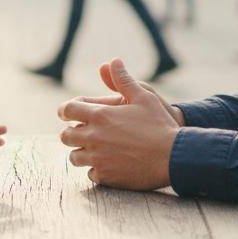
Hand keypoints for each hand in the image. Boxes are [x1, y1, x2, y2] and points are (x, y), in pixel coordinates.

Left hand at [56, 58, 180, 189]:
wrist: (173, 157)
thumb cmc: (159, 124)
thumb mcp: (144, 96)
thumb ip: (123, 80)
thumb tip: (113, 61)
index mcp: (100, 116)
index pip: (68, 110)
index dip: (65, 110)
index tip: (66, 113)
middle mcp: (94, 137)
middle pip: (66, 136)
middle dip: (71, 132)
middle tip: (79, 132)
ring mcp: (98, 159)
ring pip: (74, 157)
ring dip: (81, 152)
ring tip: (91, 149)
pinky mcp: (106, 176)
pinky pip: (90, 174)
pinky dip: (95, 169)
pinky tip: (106, 164)